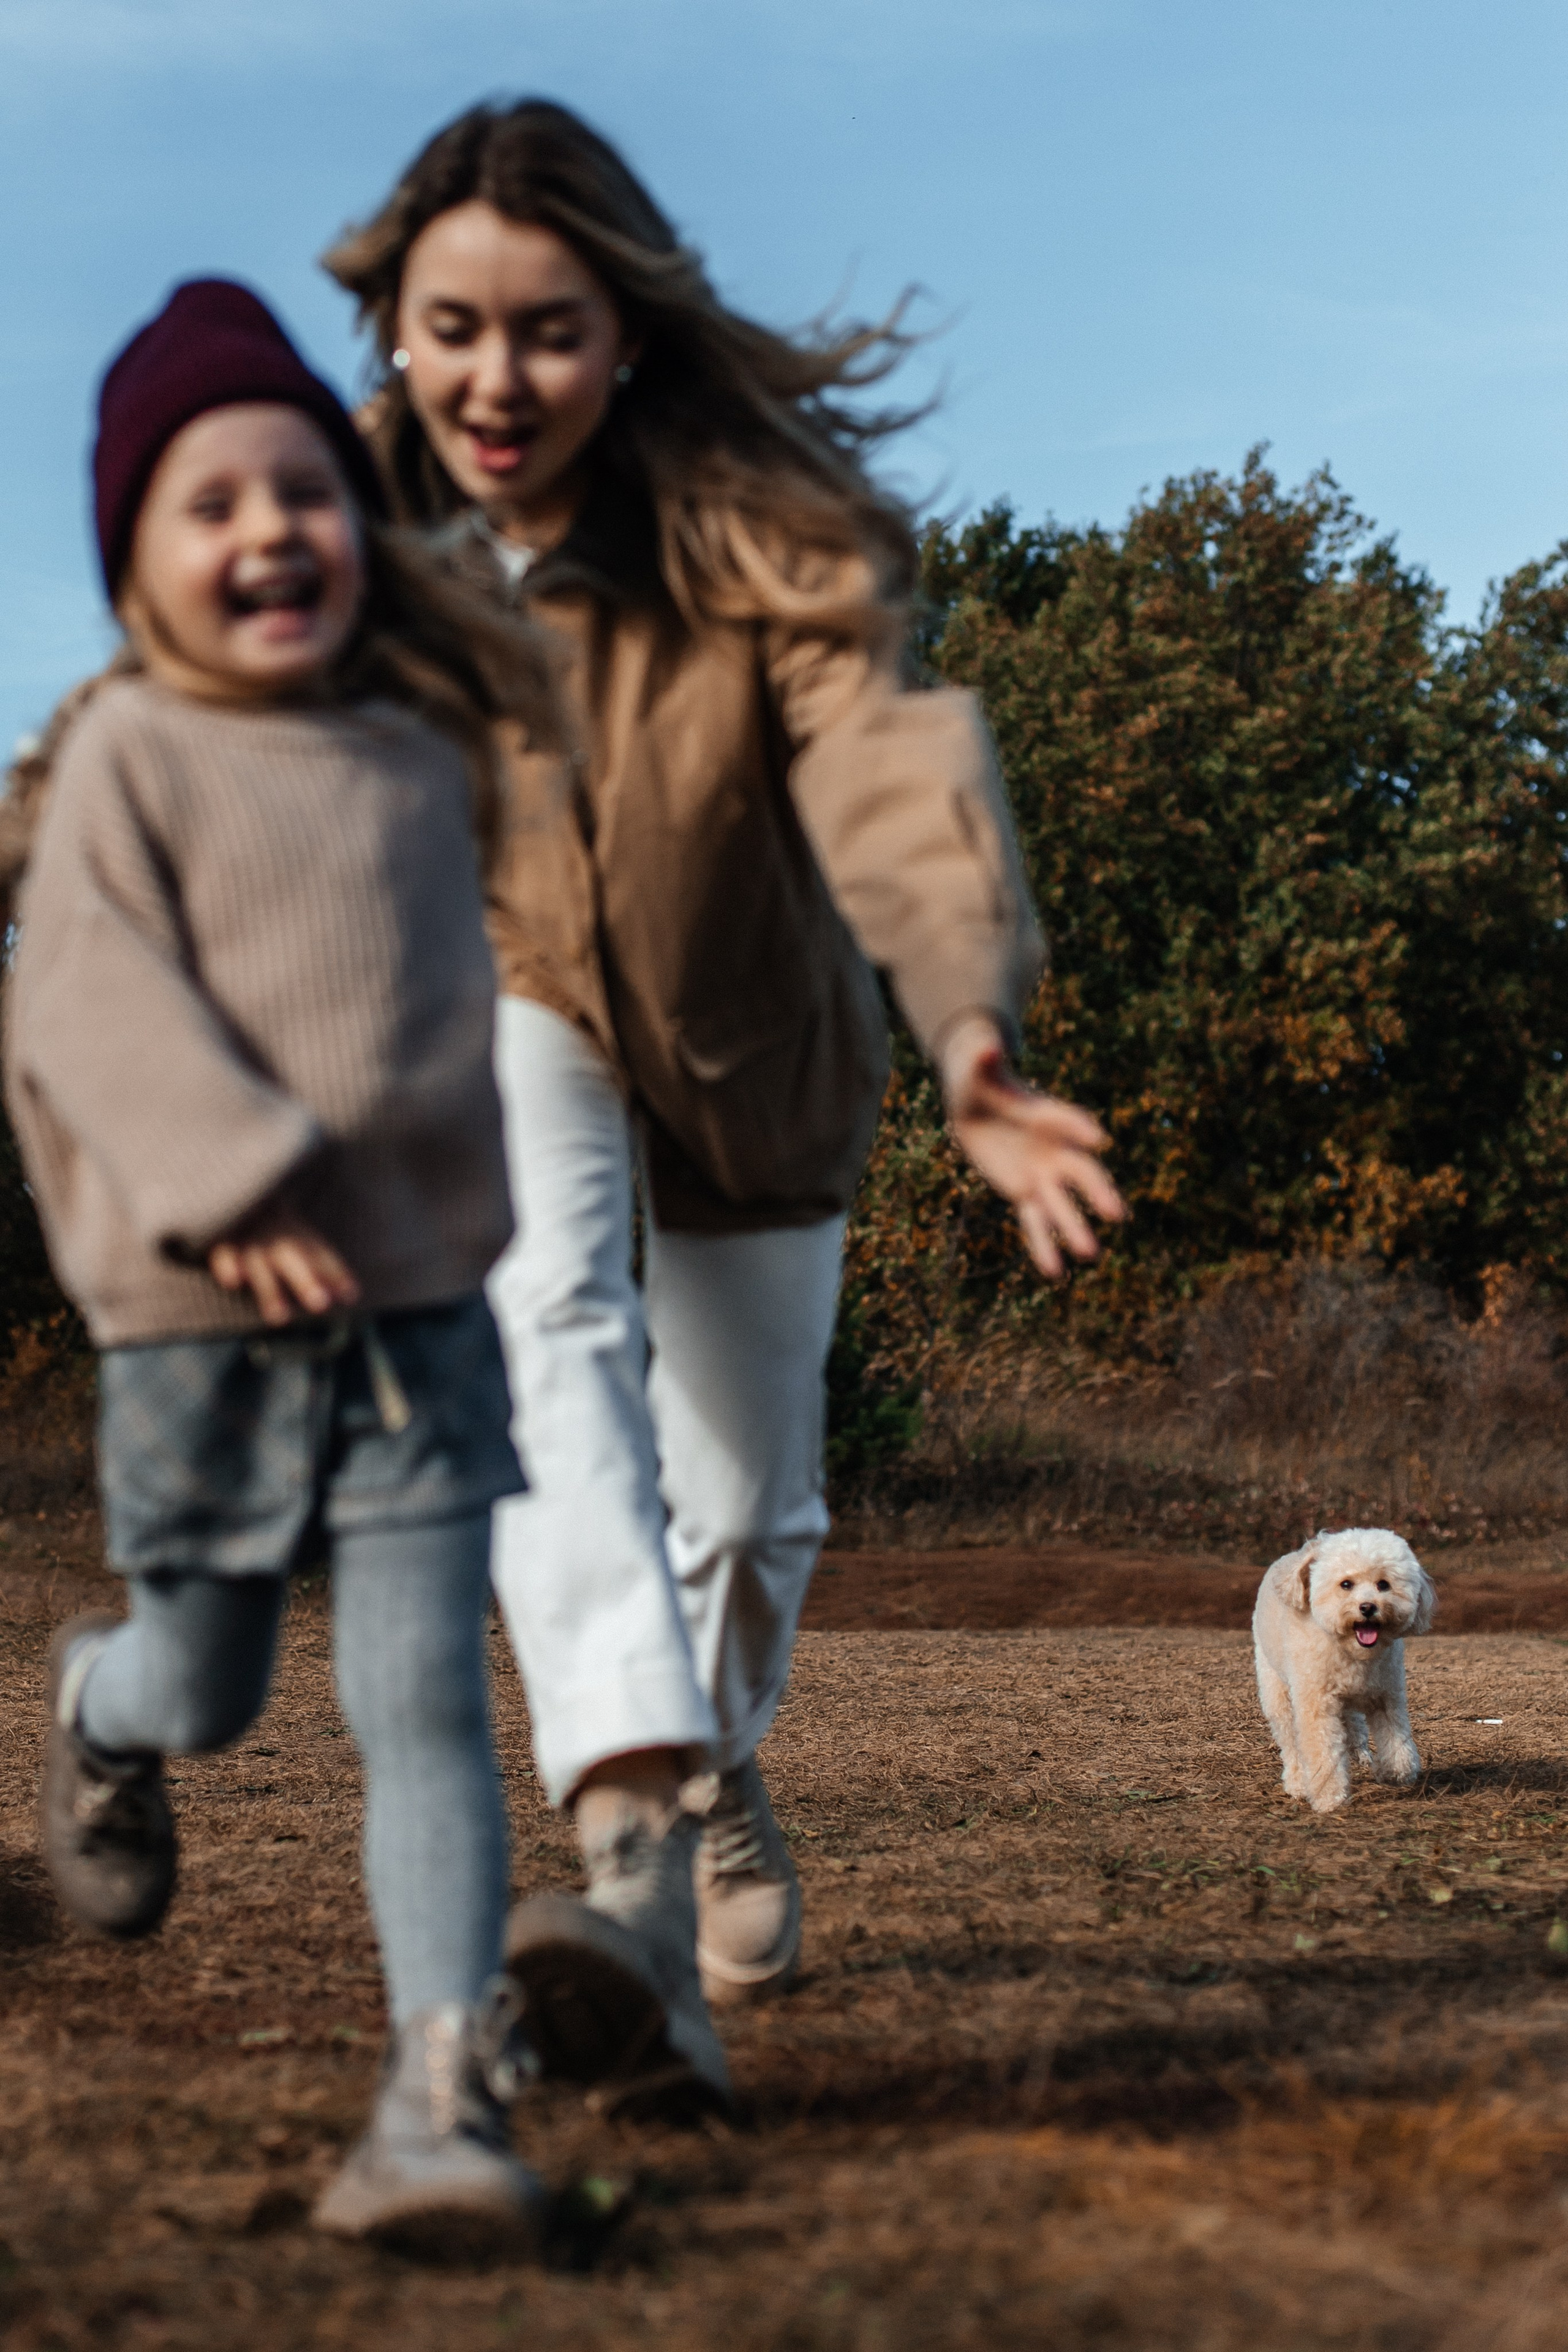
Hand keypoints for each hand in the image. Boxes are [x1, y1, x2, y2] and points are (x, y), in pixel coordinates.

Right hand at [207, 1215, 360, 1326]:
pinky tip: (233, 1281)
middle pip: (293, 1259)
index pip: (320, 1255)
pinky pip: (223, 1253)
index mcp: (298, 1235)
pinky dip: (227, 1265)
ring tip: (280, 1318)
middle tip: (320, 1304)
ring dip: (270, 1290)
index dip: (335, 1274)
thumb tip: (353, 1296)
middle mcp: (276, 1238)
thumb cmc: (273, 1228)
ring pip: (260, 1264)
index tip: (350, 1295)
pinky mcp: (220, 1242)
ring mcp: (248, 1241)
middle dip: (306, 1281)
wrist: (233, 1191)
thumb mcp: (297, 1238)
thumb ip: (321, 1265)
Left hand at [939, 1012, 1125, 1278]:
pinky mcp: (1023, 1191)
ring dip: (1075, 1227)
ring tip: (1090, 1254)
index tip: (1096, 1139)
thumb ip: (983, 1061)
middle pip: (1080, 1171)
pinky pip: (1035, 1220)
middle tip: (1116, 1213)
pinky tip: (1054, 1272)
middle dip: (1096, 1191)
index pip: (1066, 1121)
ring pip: (1061, 1203)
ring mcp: (1040, 1173)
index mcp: (1045, 1115)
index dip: (1078, 1128)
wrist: (973, 1101)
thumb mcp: (975, 1070)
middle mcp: (1053, 1148)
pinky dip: (1044, 1245)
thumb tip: (986, 1046)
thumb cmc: (978, 1079)